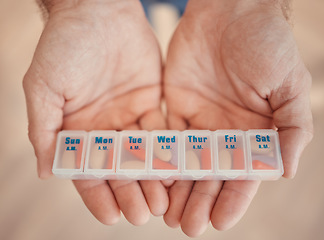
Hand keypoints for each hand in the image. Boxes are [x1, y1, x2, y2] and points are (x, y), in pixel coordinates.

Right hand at [23, 0, 167, 224]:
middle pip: (119, 168)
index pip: (87, 171)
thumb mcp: (44, 88)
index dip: (98, 195)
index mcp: (76, 129)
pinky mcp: (152, 103)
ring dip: (152, 179)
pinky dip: (168, 151)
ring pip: (143, 155)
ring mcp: (129, 117)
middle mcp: (104, 128)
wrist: (97, 11)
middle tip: (145, 214)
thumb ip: (43, 130)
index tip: (111, 217)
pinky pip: (162, 132)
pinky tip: (177, 169)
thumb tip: (44, 170)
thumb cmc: (64, 46)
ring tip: (164, 202)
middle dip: (131, 192)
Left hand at [163, 0, 312, 235]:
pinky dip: (160, 160)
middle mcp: (225, 133)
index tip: (220, 222)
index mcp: (254, 133)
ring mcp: (199, 122)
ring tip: (168, 215)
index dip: (233, 200)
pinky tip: (152, 180)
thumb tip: (284, 171)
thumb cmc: (267, 44)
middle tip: (187, 227)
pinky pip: (166, 139)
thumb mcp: (290, 86)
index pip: (243, 175)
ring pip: (186, 164)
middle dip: (200, 201)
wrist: (231, 11)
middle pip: (211, 175)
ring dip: (177, 189)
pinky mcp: (175, 108)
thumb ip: (292, 129)